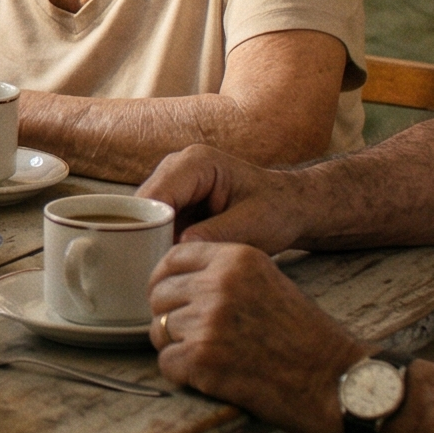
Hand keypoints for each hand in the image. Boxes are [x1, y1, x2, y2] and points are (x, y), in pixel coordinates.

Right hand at [139, 143, 307, 252]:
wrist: (290, 206)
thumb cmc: (277, 211)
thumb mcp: (252, 225)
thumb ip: (217, 234)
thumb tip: (180, 247)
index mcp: (197, 163)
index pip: (157, 194)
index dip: (149, 226)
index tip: (154, 259)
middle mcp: (177, 167)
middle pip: (143, 203)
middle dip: (146, 235)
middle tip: (155, 269)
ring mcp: (174, 183)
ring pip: (144, 214)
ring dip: (150, 240)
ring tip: (162, 268)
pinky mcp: (175, 201)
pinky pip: (155, 222)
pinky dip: (159, 242)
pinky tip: (168, 262)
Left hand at [147, 241, 366, 432]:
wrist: (333, 381)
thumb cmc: (306, 338)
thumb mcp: (269, 282)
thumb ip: (225, 275)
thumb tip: (176, 282)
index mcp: (237, 258)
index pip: (173, 258)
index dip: (165, 280)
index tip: (168, 297)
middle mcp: (218, 284)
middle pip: (159, 295)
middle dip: (169, 317)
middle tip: (193, 336)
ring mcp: (208, 322)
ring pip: (158, 330)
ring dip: (177, 347)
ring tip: (212, 358)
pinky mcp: (202, 359)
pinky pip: (166, 363)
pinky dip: (183, 373)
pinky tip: (212, 376)